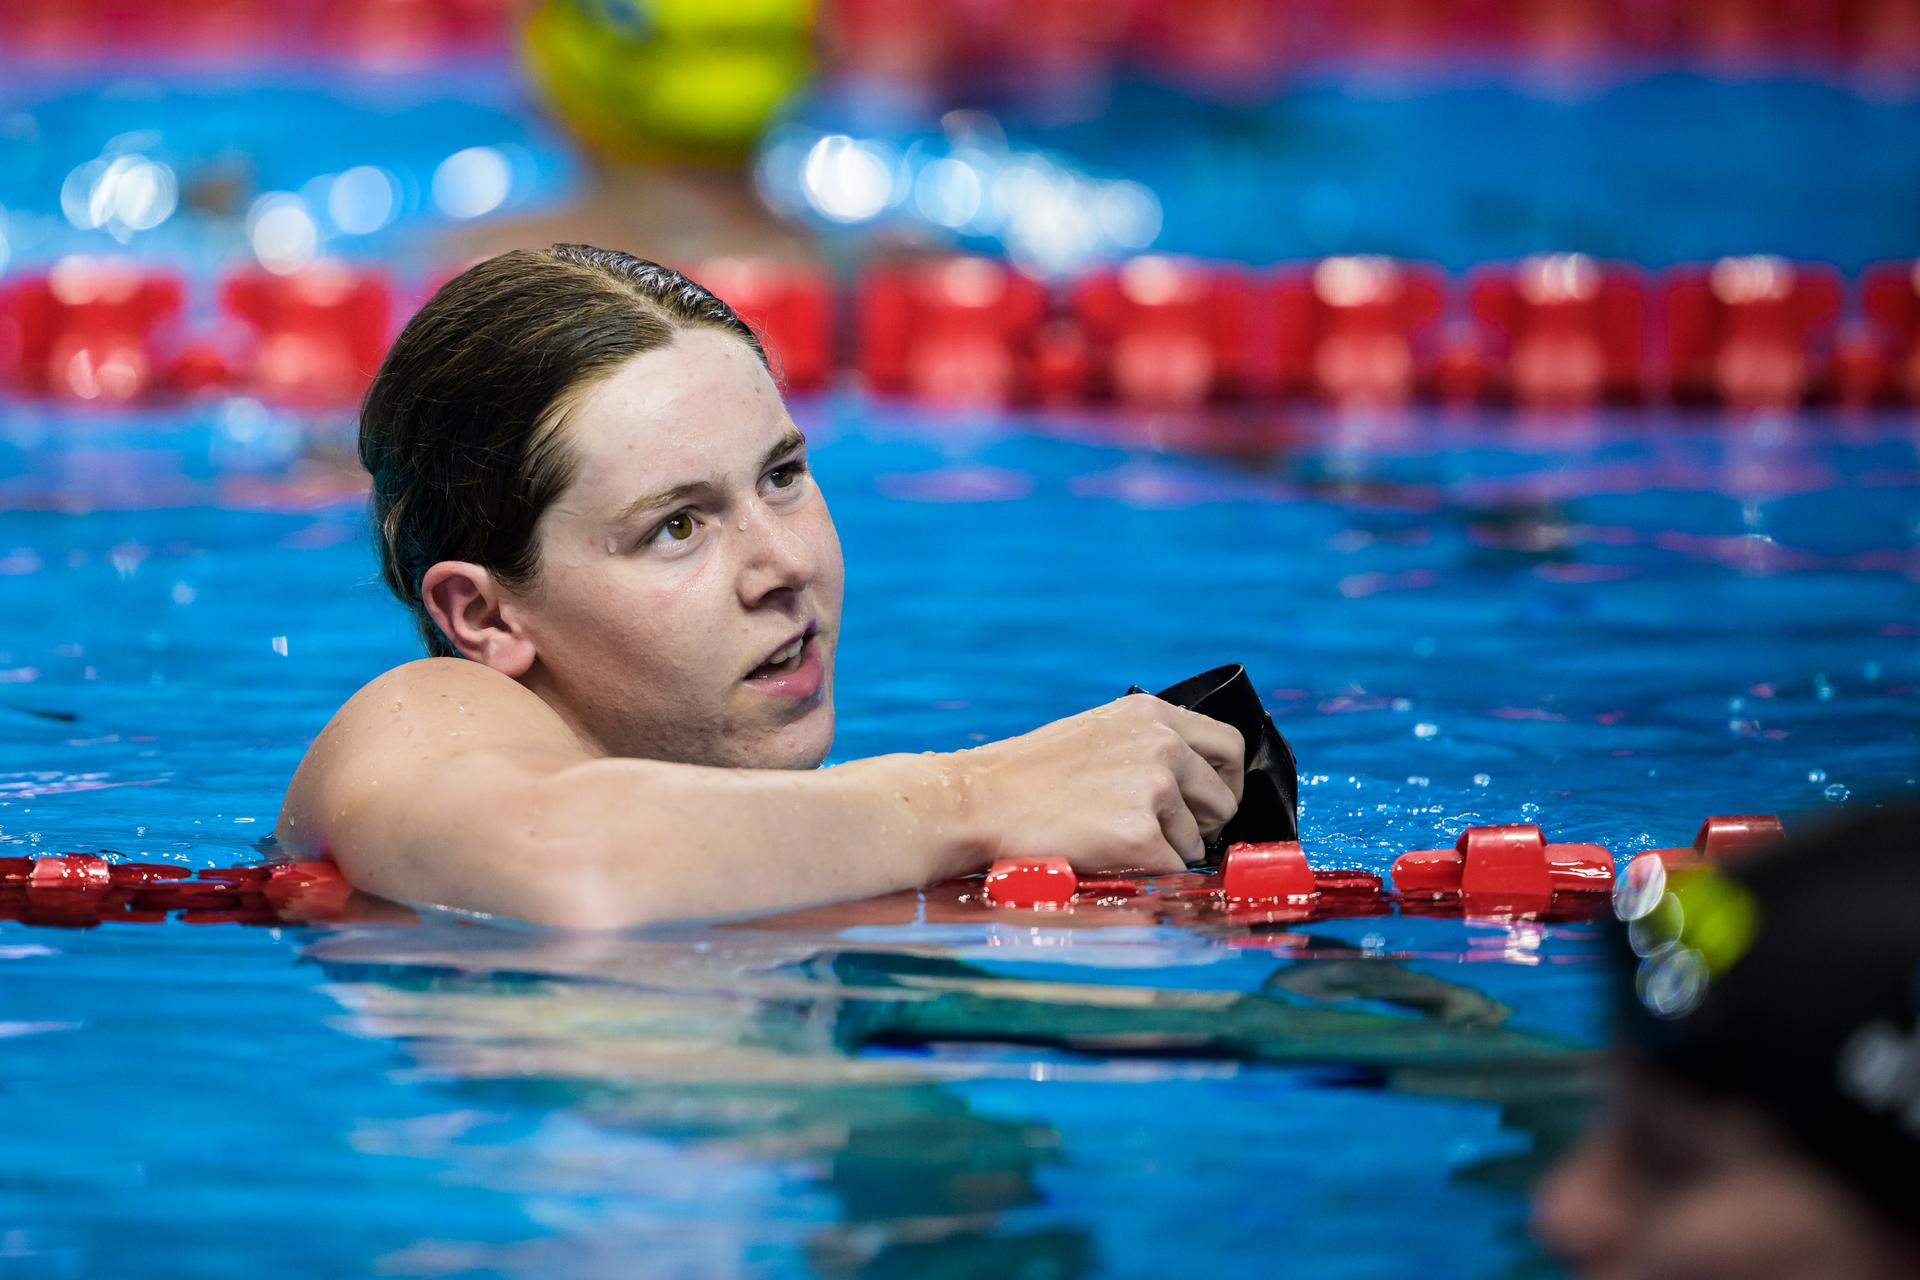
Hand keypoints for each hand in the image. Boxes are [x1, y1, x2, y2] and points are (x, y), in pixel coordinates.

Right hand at [959, 693, 1244, 874]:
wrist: (979, 801)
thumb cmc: (1029, 774)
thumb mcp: (1097, 733)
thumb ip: (1147, 745)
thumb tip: (1192, 780)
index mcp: (1152, 716)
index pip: (1230, 747)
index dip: (1226, 782)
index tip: (1210, 803)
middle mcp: (1162, 746)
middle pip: (1223, 801)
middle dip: (1202, 826)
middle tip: (1164, 837)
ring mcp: (1154, 790)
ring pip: (1194, 843)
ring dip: (1164, 853)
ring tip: (1110, 842)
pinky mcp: (1140, 835)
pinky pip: (1171, 871)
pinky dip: (1146, 875)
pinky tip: (1107, 859)